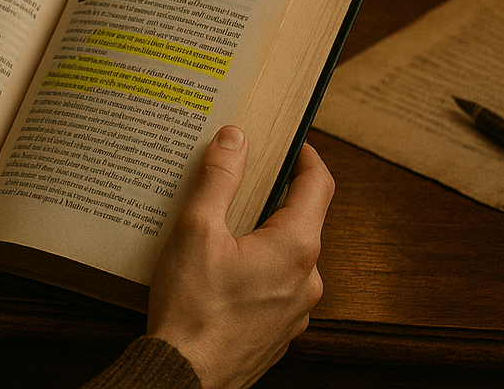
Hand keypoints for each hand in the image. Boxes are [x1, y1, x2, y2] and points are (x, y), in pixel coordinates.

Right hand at [146, 129, 333, 388]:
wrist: (185, 378)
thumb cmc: (192, 310)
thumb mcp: (196, 230)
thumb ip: (219, 178)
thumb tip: (235, 139)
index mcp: (295, 247)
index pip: (319, 184)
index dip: (305, 155)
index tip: (287, 141)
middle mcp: (307, 279)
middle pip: (302, 219)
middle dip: (273, 195)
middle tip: (241, 178)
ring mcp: (296, 310)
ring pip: (287, 256)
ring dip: (263, 235)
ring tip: (221, 227)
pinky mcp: (279, 330)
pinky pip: (276, 286)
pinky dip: (257, 268)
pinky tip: (220, 269)